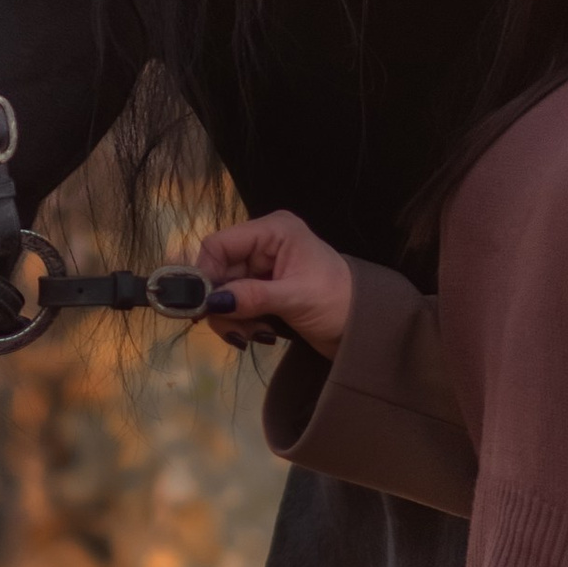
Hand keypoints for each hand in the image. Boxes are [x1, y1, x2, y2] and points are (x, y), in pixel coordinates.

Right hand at [193, 209, 354, 356]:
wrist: (365, 327)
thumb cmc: (340, 303)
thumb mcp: (296, 298)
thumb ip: (253, 297)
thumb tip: (213, 302)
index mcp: (273, 231)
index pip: (219, 245)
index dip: (205, 274)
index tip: (202, 306)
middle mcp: (263, 245)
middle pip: (217, 272)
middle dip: (223, 305)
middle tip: (238, 331)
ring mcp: (261, 269)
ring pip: (222, 293)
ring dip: (233, 319)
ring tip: (258, 335)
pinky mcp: (262, 291)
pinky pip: (234, 306)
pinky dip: (241, 323)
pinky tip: (261, 334)